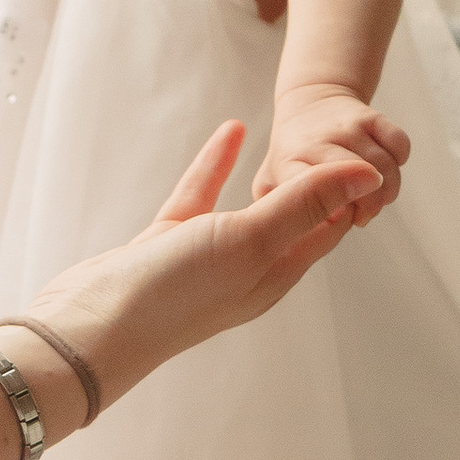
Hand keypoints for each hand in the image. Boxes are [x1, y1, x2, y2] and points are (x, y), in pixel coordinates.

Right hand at [16, 122, 377, 412]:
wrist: (92, 328)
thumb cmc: (177, 293)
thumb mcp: (252, 241)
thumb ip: (305, 205)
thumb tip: (366, 176)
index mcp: (276, 275)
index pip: (327, 229)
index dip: (349, 192)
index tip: (367, 151)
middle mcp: (246, 270)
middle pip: (293, 218)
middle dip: (316, 180)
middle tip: (337, 134)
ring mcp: (205, 257)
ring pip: (247, 206)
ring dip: (269, 171)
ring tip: (289, 132)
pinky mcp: (166, 244)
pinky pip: (200, 197)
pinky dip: (216, 166)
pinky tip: (230, 131)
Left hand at [255, 81, 407, 212]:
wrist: (310, 105)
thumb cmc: (293, 154)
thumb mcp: (273, 183)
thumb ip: (284, 212)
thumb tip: (316, 229)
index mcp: (289, 163)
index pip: (307, 185)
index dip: (327, 202)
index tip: (339, 217)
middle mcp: (318, 142)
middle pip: (357, 177)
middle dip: (369, 205)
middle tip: (363, 216)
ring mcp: (347, 127)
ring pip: (383, 166)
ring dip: (387, 191)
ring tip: (375, 198)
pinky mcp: (372, 117)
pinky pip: (399, 145)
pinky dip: (399, 162)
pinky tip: (384, 170)